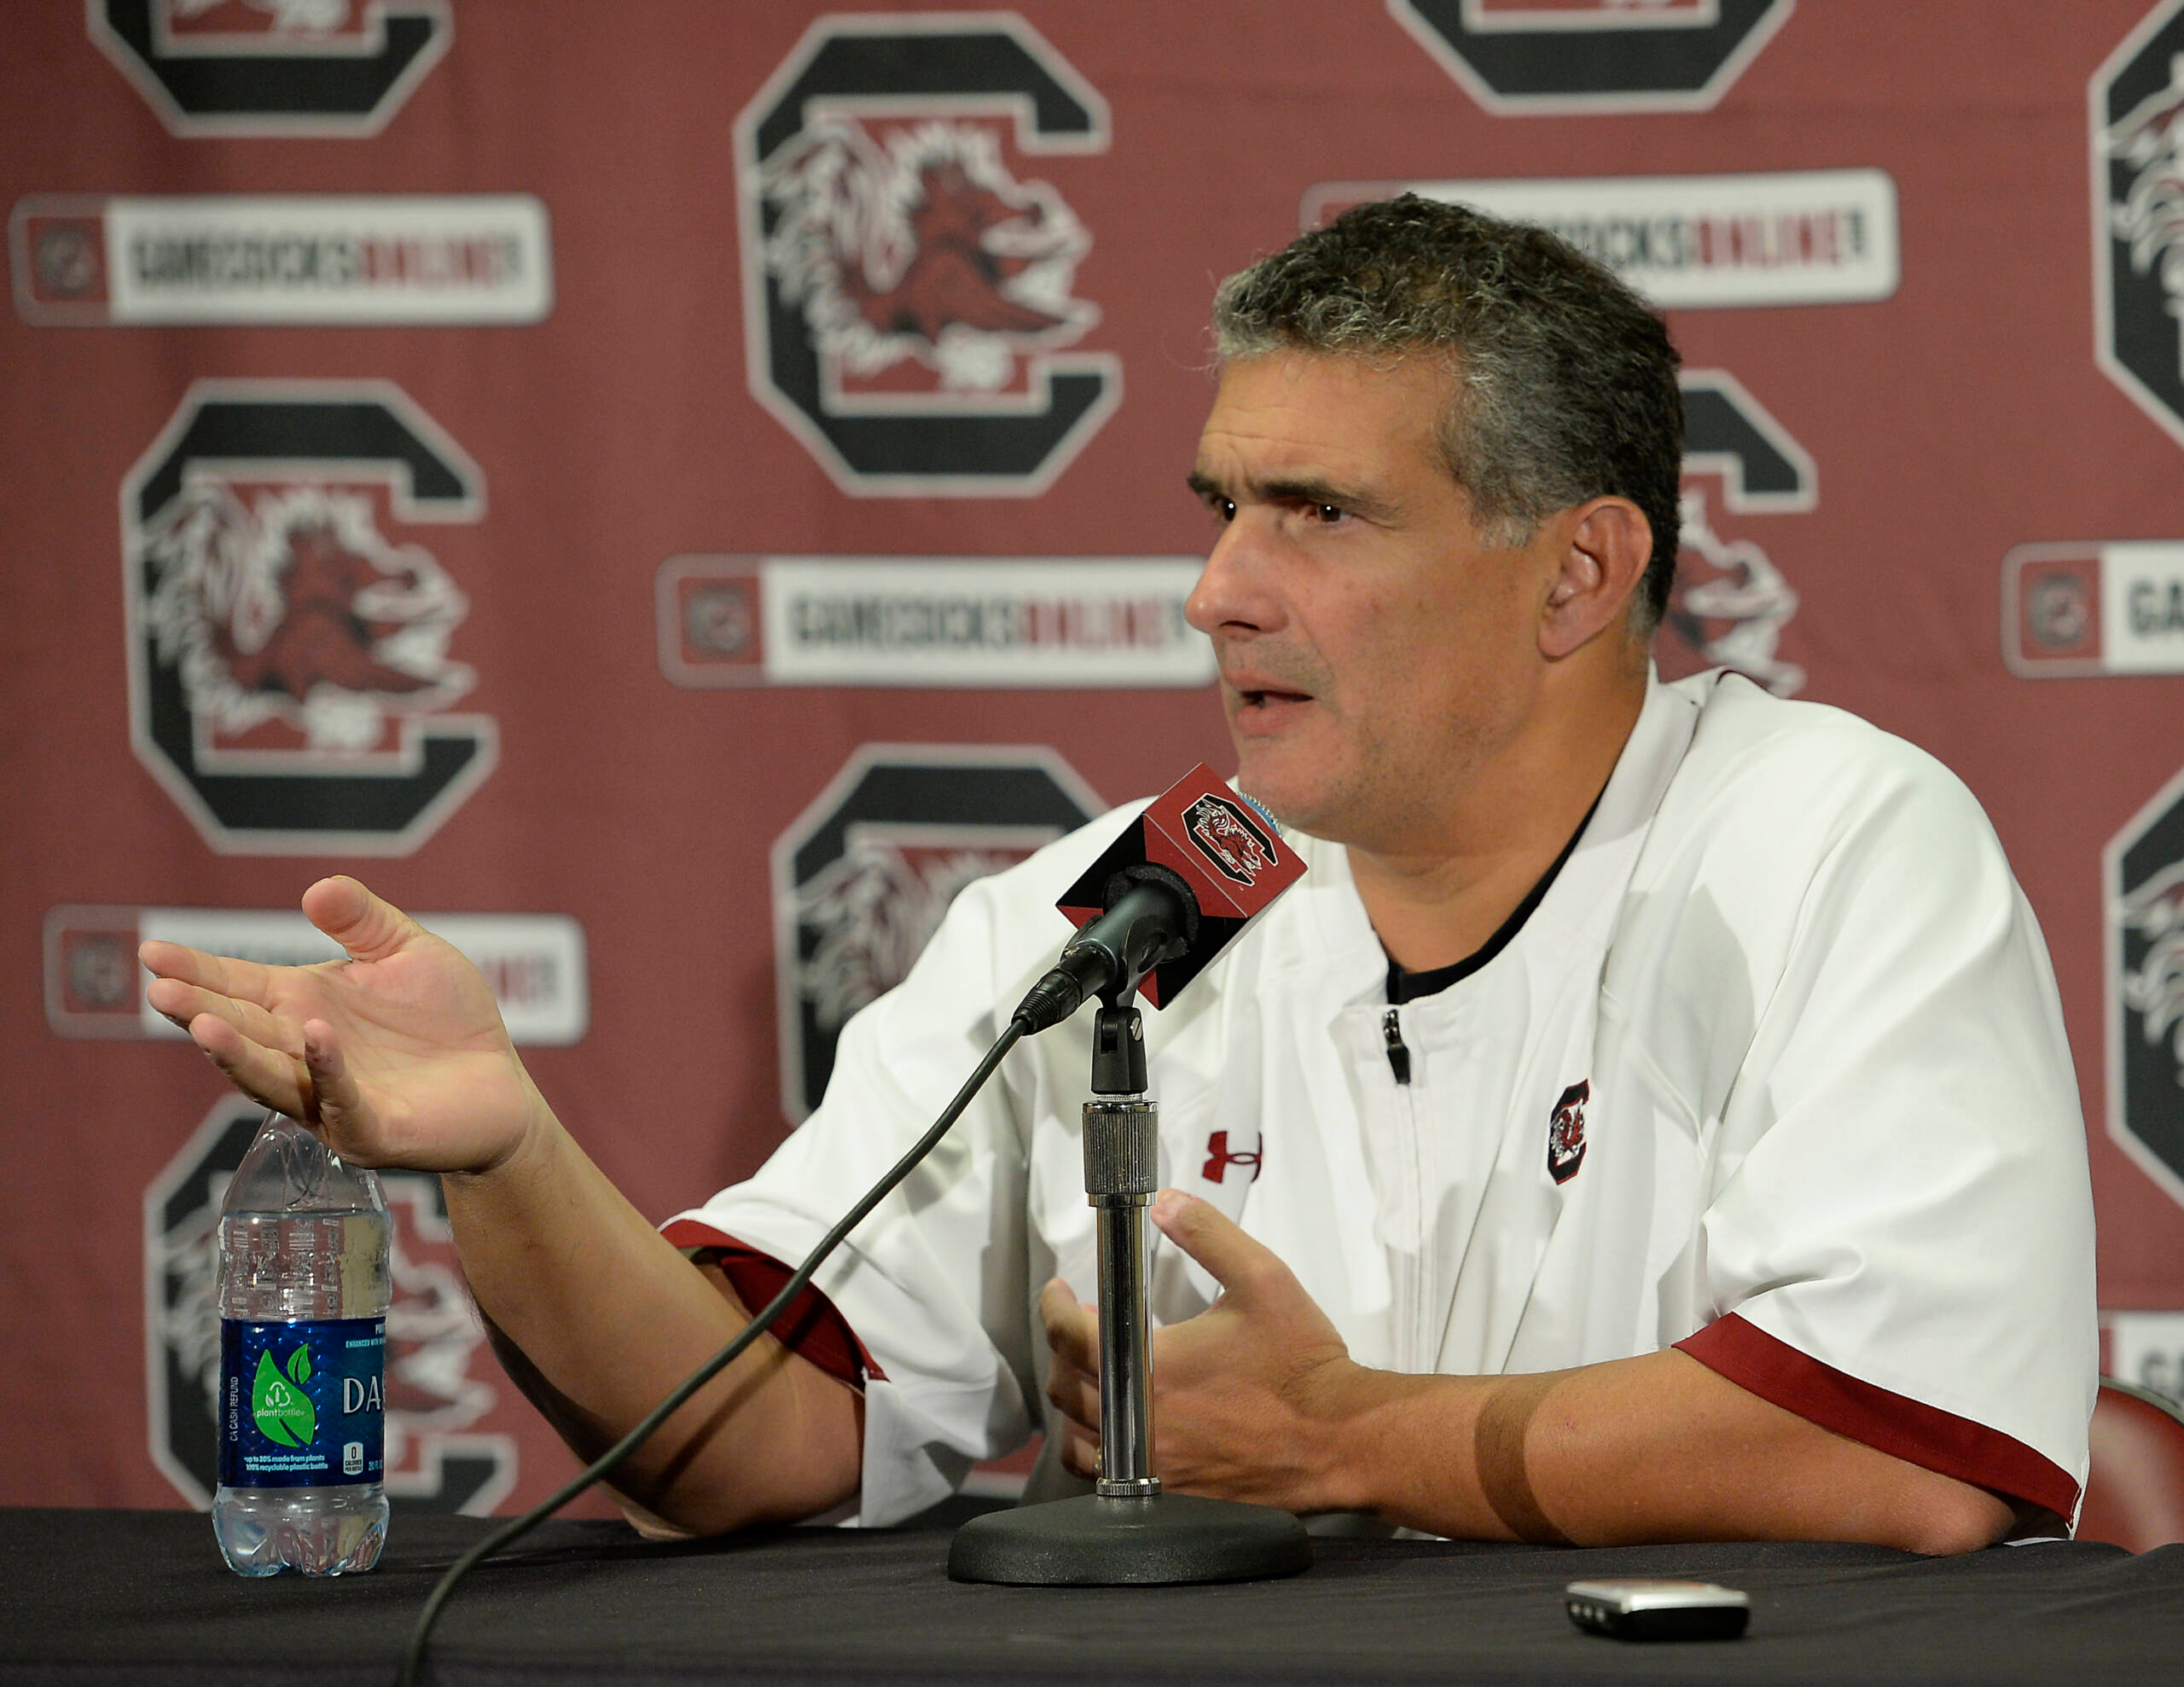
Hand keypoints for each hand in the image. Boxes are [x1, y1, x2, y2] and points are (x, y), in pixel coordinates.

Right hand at [139, 876, 542, 1175]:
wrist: (502, 1089)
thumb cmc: (449, 1021)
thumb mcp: (409, 954)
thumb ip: (364, 921)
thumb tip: (314, 888)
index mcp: (304, 1006)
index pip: (239, 987)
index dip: (198, 971)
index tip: (152, 952)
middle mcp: (304, 1054)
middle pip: (242, 1032)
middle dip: (200, 1011)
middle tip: (160, 990)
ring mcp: (331, 1098)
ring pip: (273, 1076)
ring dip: (237, 1051)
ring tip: (203, 1023)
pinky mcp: (373, 1129)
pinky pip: (344, 1100)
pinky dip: (327, 1068)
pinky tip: (314, 1035)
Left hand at [1039, 1189, 1360, 1512]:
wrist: (1339, 1439)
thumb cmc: (1302, 1364)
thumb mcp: (1261, 1277)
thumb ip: (1207, 1233)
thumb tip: (1165, 1203)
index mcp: (1151, 1368)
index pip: (1068, 1336)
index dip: (1052, 1306)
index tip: (1058, 1291)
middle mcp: (1140, 1422)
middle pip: (1063, 1387)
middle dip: (1062, 1350)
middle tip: (1081, 1326)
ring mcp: (1153, 1465)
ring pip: (1077, 1437)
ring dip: (1074, 1402)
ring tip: (1093, 1375)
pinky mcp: (1171, 1492)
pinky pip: (1106, 1477)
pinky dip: (1097, 1450)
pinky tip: (1117, 1426)